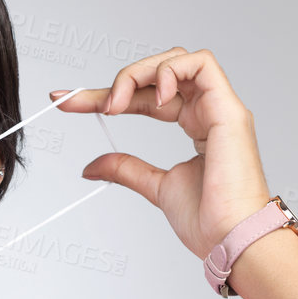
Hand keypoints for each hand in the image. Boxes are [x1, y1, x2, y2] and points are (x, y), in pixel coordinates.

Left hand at [51, 47, 274, 260]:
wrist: (228, 238)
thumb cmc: (208, 220)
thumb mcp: (155, 187)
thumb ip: (126, 169)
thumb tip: (92, 166)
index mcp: (195, 125)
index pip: (146, 97)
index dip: (106, 94)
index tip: (69, 102)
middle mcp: (208, 111)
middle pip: (159, 73)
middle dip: (119, 80)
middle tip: (86, 103)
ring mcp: (219, 107)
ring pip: (177, 60)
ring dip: (139, 73)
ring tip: (116, 104)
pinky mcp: (228, 109)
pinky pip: (201, 64)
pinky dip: (169, 72)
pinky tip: (153, 99)